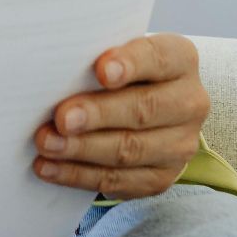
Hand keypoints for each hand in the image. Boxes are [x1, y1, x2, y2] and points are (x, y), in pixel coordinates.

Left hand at [31, 32, 209, 200]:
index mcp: (181, 60)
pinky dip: (79, 174)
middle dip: (98, 114)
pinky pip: (118, 180)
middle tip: (62, 118)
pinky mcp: (161, 177)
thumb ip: (99, 60)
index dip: (130, 64)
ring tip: (47, 144)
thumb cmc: (122, 74)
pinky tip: (50, 167)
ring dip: (82, 149)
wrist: (146, 109)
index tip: (101, 70)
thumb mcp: (118, 56)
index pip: (158, 58)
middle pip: (143, 109)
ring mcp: (179, 145)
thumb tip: (56, 75)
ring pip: (129, 150)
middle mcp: (189, 102)